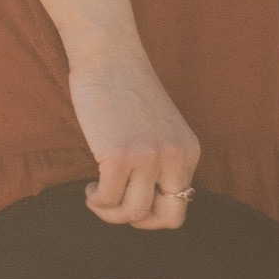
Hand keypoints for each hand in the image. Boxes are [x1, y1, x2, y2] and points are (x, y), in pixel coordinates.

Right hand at [66, 39, 203, 229]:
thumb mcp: (159, 129)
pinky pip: (108, 200)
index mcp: (188, 151)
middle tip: (117, 207)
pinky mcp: (118, 155)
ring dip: (110, 213)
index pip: (181, 204)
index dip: (154, 212)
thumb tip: (146, 202)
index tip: (132, 198)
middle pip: (169, 219)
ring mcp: (147, 157)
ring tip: (97, 195)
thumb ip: (161, 160)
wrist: (108, 56)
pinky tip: (90, 187)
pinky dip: (96, 201)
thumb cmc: (126, 90)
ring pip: (133, 213)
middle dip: (140, 222)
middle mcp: (175, 156)